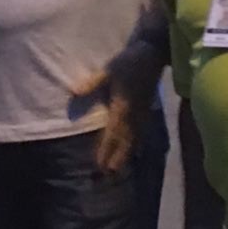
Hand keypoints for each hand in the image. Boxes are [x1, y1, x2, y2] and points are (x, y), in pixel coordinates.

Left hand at [72, 41, 162, 172]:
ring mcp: (143, 113)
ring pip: (134, 139)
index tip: (100, 164)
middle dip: (116, 157)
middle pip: (124, 141)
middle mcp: (134, 114)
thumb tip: (73, 92)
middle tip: (108, 174)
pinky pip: (141, 133)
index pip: (112, 133)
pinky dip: (136, 144)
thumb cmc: (129, 61)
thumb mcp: (109, 69)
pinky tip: (134, 150)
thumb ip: (92, 83)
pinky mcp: (148, 110)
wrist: (154, 54)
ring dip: (126, 154)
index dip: (105, 149)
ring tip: (119, 169)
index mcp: (123, 106)